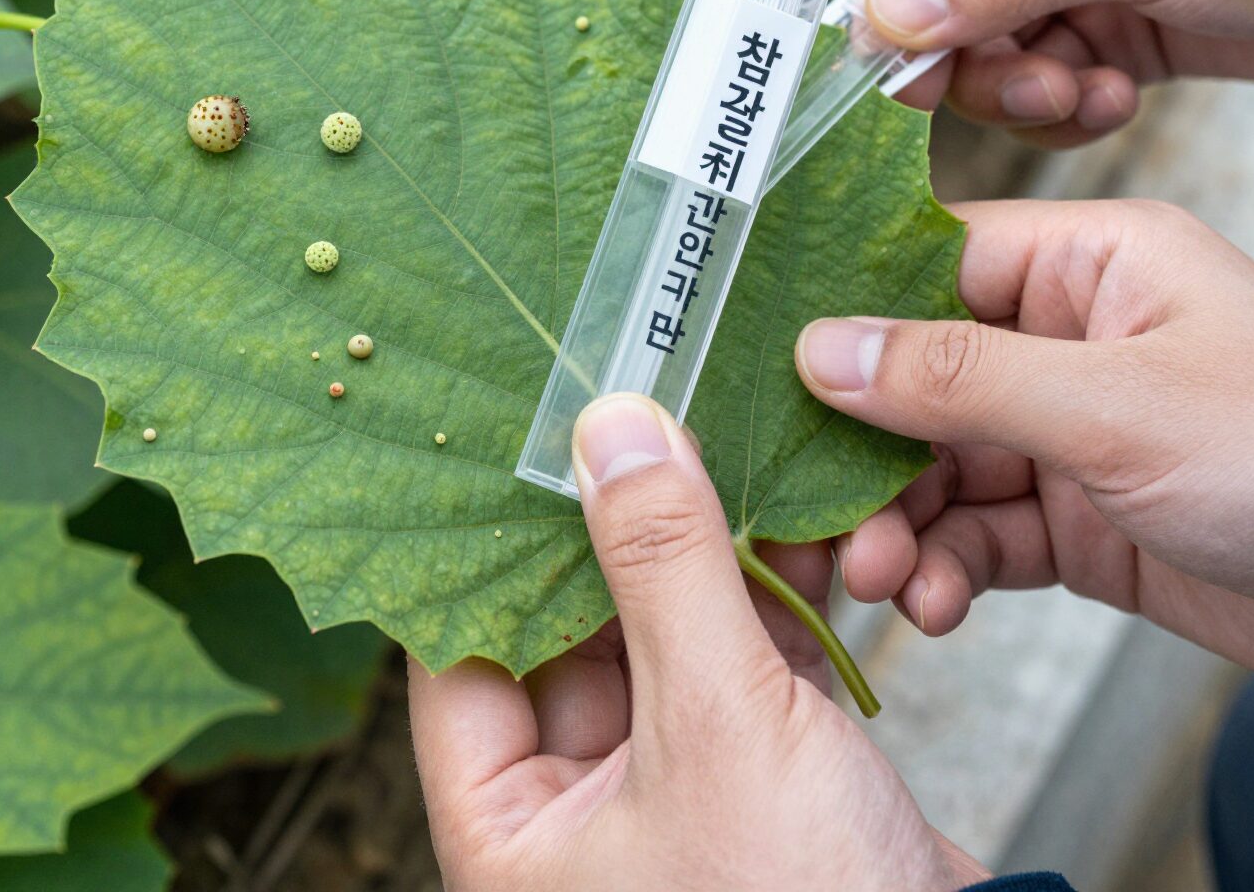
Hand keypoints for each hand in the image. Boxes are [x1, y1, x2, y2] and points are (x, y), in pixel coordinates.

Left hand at [409, 394, 987, 891]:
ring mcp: (671, 790)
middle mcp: (578, 815)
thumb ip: (664, 565)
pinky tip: (789, 519)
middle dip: (615, 528)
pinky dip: (768, 591)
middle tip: (633, 420)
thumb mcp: (718, 725)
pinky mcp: (756, 774)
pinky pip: (739, 657)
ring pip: (663, 633)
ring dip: (701, 549)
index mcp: (513, 832)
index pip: (464, 653)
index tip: (520, 441)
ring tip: (716, 447)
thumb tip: (612, 430)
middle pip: (570, 629)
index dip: (491, 541)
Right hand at [796, 198, 1253, 681]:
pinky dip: (945, 568)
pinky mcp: (1078, 519)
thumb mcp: (1117, 406)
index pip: (929, 267)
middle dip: (863, 454)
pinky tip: (931, 603)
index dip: (845, 316)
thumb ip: (959, 377)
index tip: (768, 370)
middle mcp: (1068, 339)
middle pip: (917, 380)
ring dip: (896, 523)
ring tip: (877, 577)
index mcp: (1086, 264)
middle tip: (816, 516)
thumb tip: (821, 348)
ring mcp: (1070, 431)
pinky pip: (980, 533)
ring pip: (938, 467)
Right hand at [857, 0, 1253, 147]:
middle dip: (972, 59)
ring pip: (994, 51)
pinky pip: (1048, 82)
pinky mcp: (1114, 33)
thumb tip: (892, 12)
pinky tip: (1111, 100)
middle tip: (1020, 91)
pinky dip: (1064, 108)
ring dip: (1023, 92)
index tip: (889, 63)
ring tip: (1081, 96)